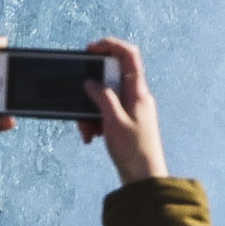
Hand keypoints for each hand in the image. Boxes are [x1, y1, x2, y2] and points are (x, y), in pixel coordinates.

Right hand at [81, 36, 167, 185]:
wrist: (144, 179)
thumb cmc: (133, 151)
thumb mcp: (113, 122)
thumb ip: (102, 98)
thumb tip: (91, 82)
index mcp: (138, 92)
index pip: (129, 55)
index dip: (110, 46)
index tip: (90, 50)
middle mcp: (137, 97)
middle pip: (109, 80)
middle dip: (90, 92)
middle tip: (79, 107)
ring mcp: (132, 110)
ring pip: (104, 98)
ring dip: (90, 112)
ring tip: (87, 132)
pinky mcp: (126, 122)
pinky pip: (106, 113)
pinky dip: (95, 122)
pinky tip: (92, 136)